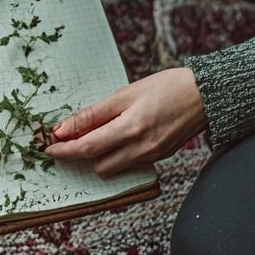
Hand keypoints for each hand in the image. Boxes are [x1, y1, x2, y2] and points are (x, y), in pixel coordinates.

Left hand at [44, 68, 206, 176]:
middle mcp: (142, 149)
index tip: (48, 147)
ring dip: (100, 155)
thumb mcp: (125, 94)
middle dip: (82, 155)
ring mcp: (153, 156)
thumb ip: (93, 114)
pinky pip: (130, 163)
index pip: (87, 148)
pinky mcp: (161, 158)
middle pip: (98, 165)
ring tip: (98, 133)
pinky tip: (121, 135)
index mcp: (131, 129)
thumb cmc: (167, 86)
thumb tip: (63, 128)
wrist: (207, 95)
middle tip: (70, 138)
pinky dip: (119, 153)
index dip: (64, 150)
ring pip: (113, 168)